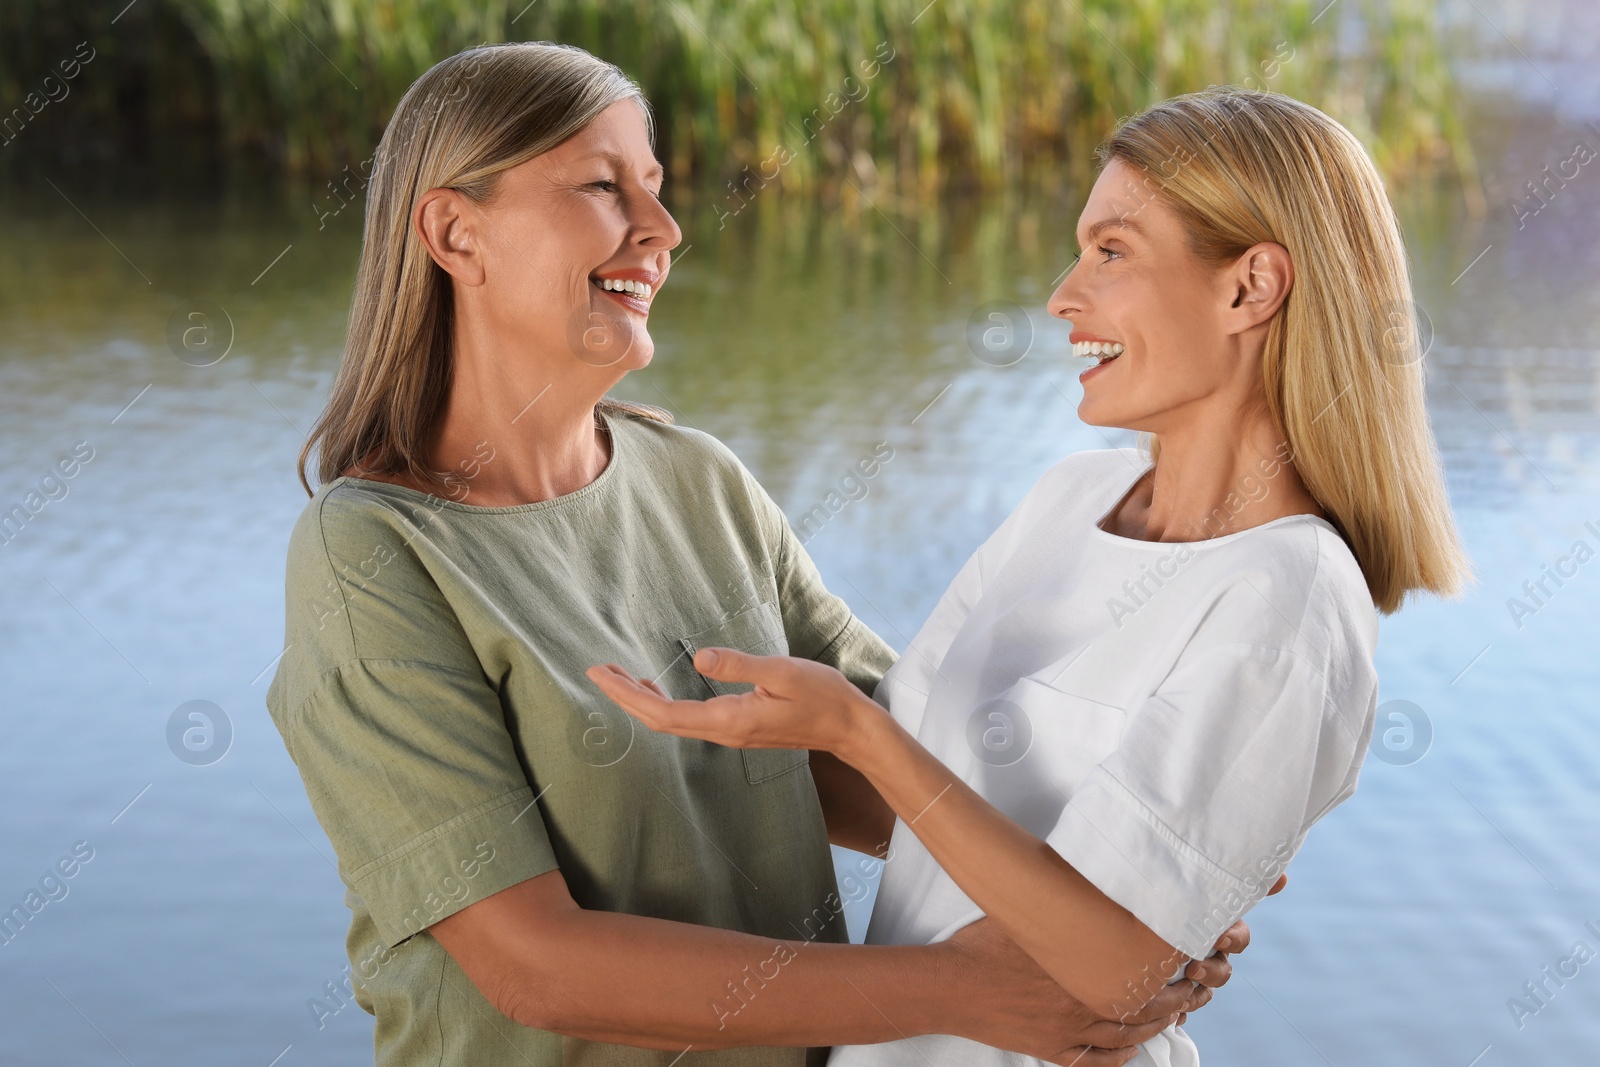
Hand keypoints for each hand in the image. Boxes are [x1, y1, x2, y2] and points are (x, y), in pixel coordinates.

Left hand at [585, 648, 877, 755]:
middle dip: (624, 697)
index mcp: (729, 720)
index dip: (628, 696)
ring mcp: (730, 733)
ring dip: (641, 700)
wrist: (848, 727)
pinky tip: (654, 687)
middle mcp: (724, 732)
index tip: (601, 674)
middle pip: (659, 721)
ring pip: (671, 721)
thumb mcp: (782, 671)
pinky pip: (687, 720)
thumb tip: (697, 658)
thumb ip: (740, 665)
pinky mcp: (737, 727)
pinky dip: (662, 703)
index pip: (664, 714)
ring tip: (617, 676)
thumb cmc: (821, 696)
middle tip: (596, 671)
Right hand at [941, 918, 1206, 1065]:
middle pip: (1143, 1008)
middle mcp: (1082, 1004)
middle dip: (1176, 1001)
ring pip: (1125, 1037)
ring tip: (1173, 1018)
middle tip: (1196, 993)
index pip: (1142, 973)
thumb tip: (1087, 877)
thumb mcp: (1028, 912)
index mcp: (1081, 968)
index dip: (1174, 970)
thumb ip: (1064, 901)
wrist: (950, 985)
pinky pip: (1093, 1061)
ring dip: (1153, 1028)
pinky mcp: (1048, 1049)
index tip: (1192, 961)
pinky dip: (1117, 1059)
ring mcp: (1066, 1031)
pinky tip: (1129, 1052)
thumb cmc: (983, 945)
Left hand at [1170, 873, 1285, 1024]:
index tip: (1219, 938)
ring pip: (1206, 992)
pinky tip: (1174, 1012)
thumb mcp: (1184, 888)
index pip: (1238, 937)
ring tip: (1178, 993)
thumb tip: (1283, 877)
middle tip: (1192, 967)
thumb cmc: (1160, 899)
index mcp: (1214, 927)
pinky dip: (1180, 1009)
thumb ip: (1220, 880)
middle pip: (1223, 970)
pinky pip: (1185, 1006)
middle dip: (1212, 971)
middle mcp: (1208, 952)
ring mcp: (1193, 973)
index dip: (1233, 940)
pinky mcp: (1175, 992)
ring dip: (1197, 994)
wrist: (1120, 924)